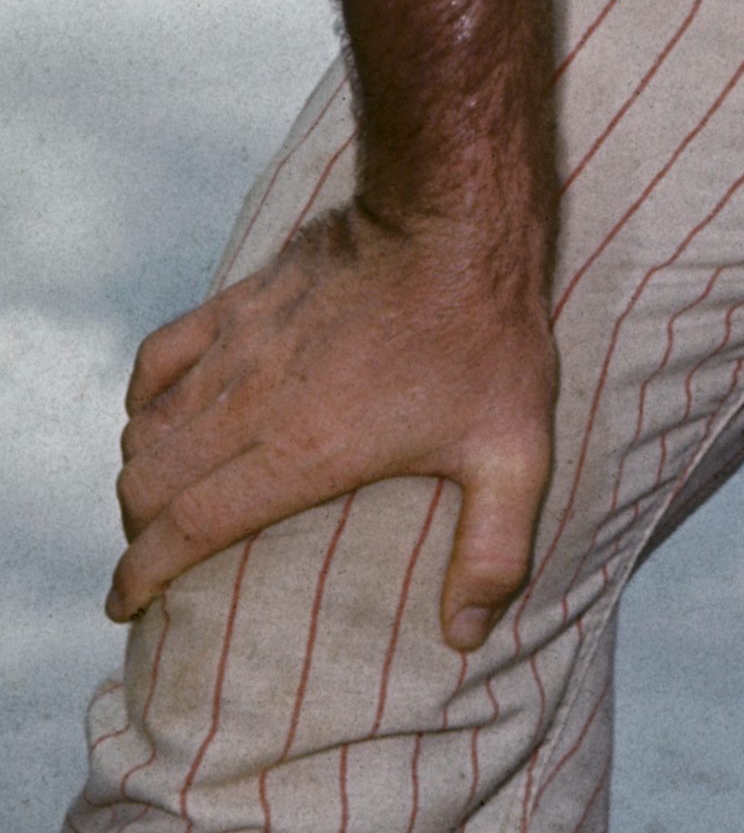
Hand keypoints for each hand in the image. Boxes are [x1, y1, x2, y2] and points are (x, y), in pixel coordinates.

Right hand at [110, 202, 556, 652]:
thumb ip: (494, 549)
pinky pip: (160, 353)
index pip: (186, 530)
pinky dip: (145, 395)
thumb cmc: (487, 332)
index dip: (141, 577)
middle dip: (137, 533)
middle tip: (155, 557)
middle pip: (149, 483)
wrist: (455, 213)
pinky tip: (159, 412)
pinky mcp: (244, 297)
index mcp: (302, 452)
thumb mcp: (513, 450)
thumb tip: (465, 636)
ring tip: (159, 500)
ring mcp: (241, 344)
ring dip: (140, 470)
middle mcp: (253, 404)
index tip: (125, 605)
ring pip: (146, 425)